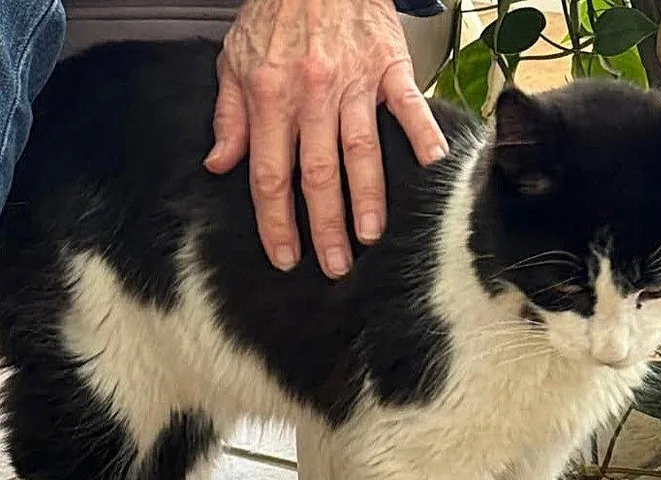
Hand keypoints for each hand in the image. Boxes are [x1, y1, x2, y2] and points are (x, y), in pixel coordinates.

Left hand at [204, 0, 448, 277]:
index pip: (269, 174)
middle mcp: (311, 95)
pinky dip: (422, 134)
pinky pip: (408, 105)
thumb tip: (219, 164)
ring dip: (367, 197)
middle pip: (317, 173)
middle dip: (325, 225)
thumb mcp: (234, 60)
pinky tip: (433, 165)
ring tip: (370, 236)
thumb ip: (228, 117)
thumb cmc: (276, 13)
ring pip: (360, 150)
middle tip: (335, 265)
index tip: (286, 256)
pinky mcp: (389, 67)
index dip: (276, 221)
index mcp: (269, 97)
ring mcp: (354, 82)